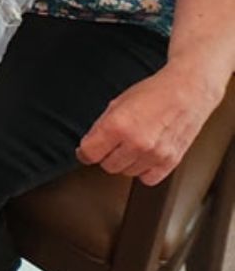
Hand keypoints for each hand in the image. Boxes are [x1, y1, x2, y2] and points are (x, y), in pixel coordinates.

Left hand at [76, 64, 221, 184]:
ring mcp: (154, 155)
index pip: (90, 153)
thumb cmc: (153, 93)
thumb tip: (90, 145)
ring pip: (127, 173)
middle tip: (111, 144)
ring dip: (125, 162)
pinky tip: (144, 155)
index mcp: (118, 125)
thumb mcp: (117, 102)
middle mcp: (136, 142)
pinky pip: (147, 179)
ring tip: (131, 144)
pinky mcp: (170, 162)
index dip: (84, 152)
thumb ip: (102, 126)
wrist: (186, 91)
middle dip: (105, 156)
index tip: (84, 151)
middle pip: (107, 166)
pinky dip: (143, 170)